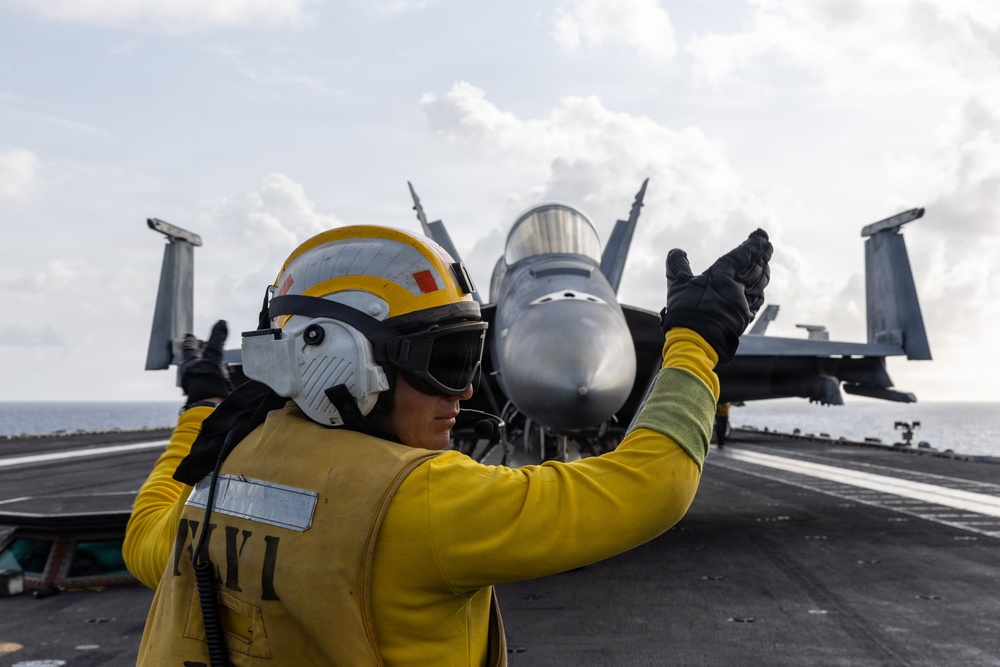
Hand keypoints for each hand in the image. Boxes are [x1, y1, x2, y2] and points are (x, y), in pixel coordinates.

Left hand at [180, 320, 234, 406]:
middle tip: (200, 344)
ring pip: (198, 368)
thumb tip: (221, 322)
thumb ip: (217, 340)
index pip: (188, 347)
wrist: (210, 407)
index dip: (190, 341)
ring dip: (203, 362)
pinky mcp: (204, 391)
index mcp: (189, 363)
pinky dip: (209, 372)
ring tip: (209, 358)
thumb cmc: (208, 383)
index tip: (189, 336)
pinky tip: (216, 375)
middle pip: (192, 358)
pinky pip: (204, 378)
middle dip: (196, 351)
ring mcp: (196, 382)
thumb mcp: (213, 358)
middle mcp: (190, 372)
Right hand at [659, 229, 771, 363]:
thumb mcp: (677, 285)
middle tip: (768, 245)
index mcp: (722, 276)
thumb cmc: (686, 312)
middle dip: (763, 254)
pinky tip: (760, 288)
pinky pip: (758, 300)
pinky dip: (760, 290)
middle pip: (756, 267)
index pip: (742, 255)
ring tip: (765, 263)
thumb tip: (676, 251)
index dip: (753, 244)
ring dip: (764, 271)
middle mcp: (737, 287)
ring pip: (760, 283)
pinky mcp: (745, 317)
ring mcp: (744, 303)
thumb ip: (677, 266)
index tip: (761, 235)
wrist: (696, 341)